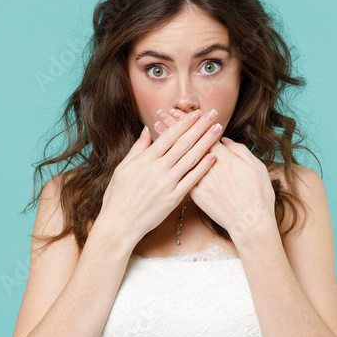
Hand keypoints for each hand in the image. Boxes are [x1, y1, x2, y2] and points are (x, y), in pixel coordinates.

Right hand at [98, 108, 224, 243]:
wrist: (120, 223)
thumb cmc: (118, 196)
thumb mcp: (123, 168)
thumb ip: (137, 148)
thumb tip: (147, 129)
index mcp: (145, 159)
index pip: (169, 136)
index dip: (184, 123)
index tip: (196, 113)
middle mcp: (158, 169)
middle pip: (184, 143)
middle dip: (200, 127)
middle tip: (213, 114)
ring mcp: (167, 183)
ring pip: (190, 158)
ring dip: (206, 142)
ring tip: (218, 130)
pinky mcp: (173, 198)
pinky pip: (191, 180)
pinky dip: (203, 167)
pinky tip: (213, 157)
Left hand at [159, 108, 276, 242]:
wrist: (250, 222)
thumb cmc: (258, 194)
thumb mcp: (256, 167)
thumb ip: (240, 151)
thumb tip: (226, 141)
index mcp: (225, 157)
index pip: (203, 134)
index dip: (190, 122)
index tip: (179, 112)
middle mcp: (209, 167)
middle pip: (188, 142)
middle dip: (174, 126)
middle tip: (160, 113)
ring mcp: (201, 181)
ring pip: (180, 157)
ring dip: (168, 142)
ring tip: (156, 129)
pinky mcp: (197, 195)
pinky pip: (180, 176)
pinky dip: (170, 163)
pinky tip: (161, 156)